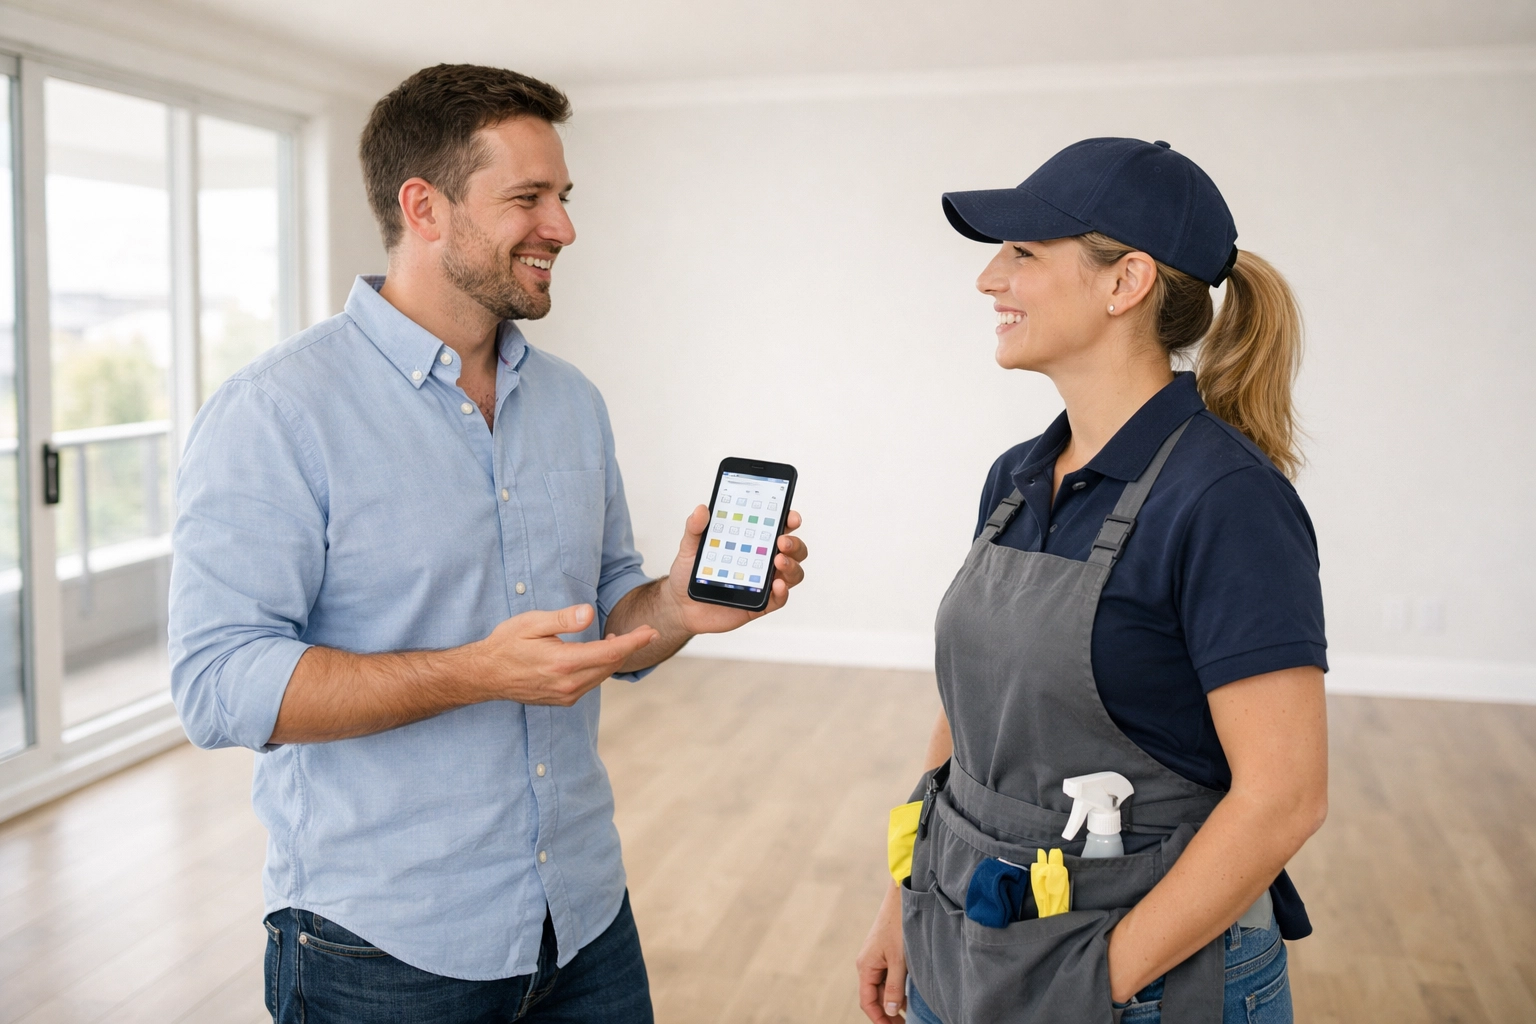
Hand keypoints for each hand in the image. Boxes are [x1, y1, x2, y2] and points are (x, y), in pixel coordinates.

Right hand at [465, 604, 657, 706]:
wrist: (485, 675)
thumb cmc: (506, 644)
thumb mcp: (531, 623)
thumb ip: (562, 619)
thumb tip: (588, 613)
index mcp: (563, 663)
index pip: (610, 653)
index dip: (634, 642)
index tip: (651, 631)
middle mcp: (568, 684)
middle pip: (611, 666)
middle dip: (630, 648)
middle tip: (643, 631)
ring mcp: (565, 696)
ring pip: (602, 676)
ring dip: (614, 658)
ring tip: (617, 638)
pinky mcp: (562, 700)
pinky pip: (591, 684)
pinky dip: (600, 669)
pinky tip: (598, 654)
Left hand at [661, 504, 807, 633]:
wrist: (681, 606)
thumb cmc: (689, 573)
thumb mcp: (689, 547)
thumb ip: (695, 528)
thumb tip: (701, 509)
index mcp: (751, 541)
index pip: (778, 526)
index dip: (789, 519)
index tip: (790, 517)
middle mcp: (762, 560)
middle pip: (793, 549)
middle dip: (794, 543)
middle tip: (781, 542)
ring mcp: (763, 582)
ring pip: (793, 572)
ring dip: (792, 565)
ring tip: (779, 562)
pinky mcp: (760, 604)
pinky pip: (779, 598)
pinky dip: (783, 591)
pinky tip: (777, 585)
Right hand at [856, 882, 906, 1022]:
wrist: (901, 897)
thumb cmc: (899, 926)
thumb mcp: (899, 961)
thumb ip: (895, 988)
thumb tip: (890, 1011)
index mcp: (865, 967)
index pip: (867, 1001)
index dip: (878, 1018)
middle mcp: (867, 963)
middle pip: (875, 996)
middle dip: (887, 1013)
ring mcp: (876, 957)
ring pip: (883, 986)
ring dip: (894, 1001)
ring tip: (909, 1014)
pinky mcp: (885, 951)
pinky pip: (888, 975)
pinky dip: (897, 987)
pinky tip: (910, 994)